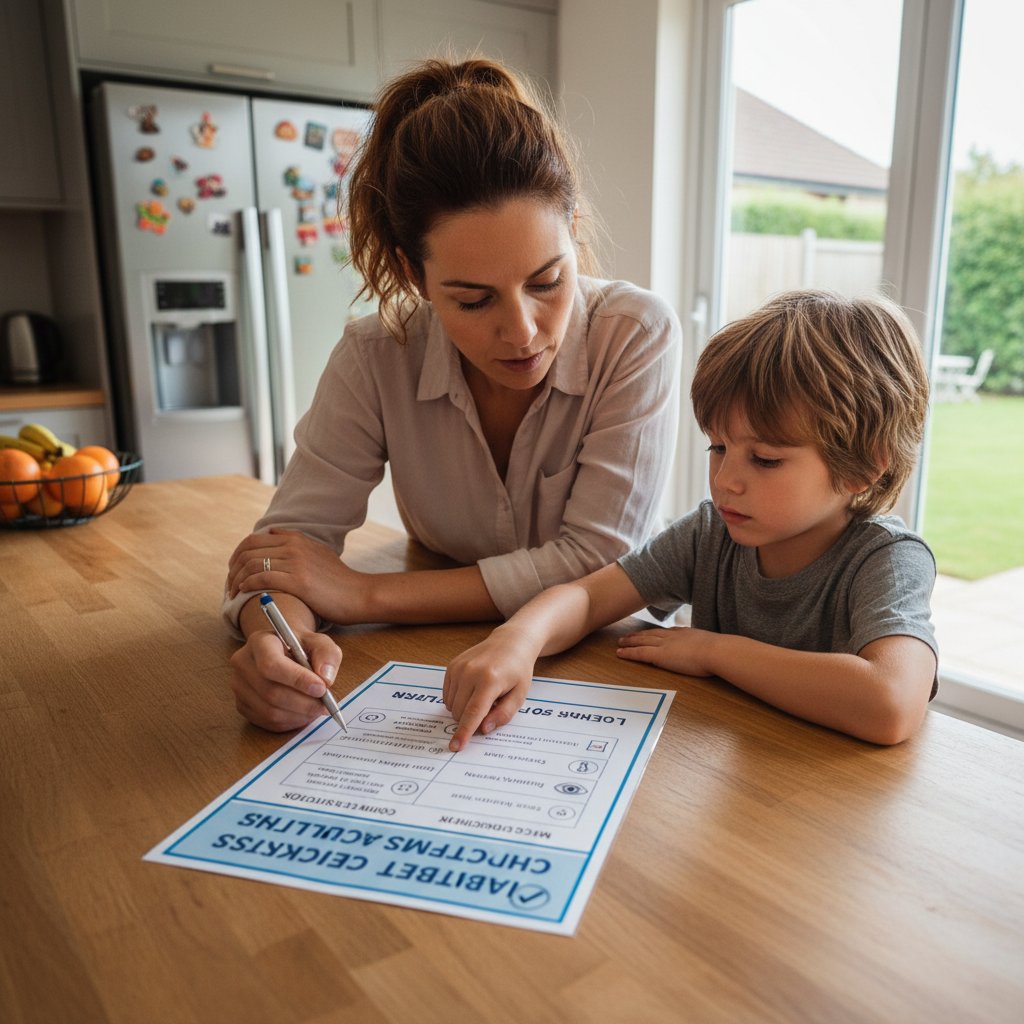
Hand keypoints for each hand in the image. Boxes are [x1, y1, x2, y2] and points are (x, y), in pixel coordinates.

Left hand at [227, 529, 367, 622]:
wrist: (358, 594)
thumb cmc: (338, 579)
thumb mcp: (318, 551)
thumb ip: (296, 541)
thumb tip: (274, 532)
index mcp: (296, 539)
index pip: (254, 540)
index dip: (237, 554)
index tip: (234, 570)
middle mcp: (294, 547)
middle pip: (248, 550)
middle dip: (233, 567)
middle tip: (229, 583)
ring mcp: (296, 563)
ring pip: (252, 564)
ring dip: (237, 579)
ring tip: (234, 591)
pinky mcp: (298, 581)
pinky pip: (262, 578)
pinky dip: (247, 585)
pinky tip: (243, 592)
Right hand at [229, 626, 343, 731]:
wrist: (282, 650)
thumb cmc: (300, 646)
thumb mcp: (318, 642)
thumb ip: (327, 655)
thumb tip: (326, 679)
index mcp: (260, 642)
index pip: (272, 665)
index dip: (298, 680)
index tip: (322, 688)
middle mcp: (243, 663)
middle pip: (271, 692)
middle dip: (303, 702)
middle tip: (325, 704)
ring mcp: (239, 686)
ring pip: (269, 711)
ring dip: (299, 714)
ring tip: (316, 708)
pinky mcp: (242, 705)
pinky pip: (267, 722)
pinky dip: (290, 722)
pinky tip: (303, 712)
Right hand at [443, 629, 537, 751]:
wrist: (510, 642)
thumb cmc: (517, 670)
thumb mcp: (519, 695)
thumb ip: (503, 714)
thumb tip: (483, 729)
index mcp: (490, 680)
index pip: (473, 713)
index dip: (464, 732)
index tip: (455, 747)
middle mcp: (470, 672)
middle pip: (460, 712)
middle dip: (471, 720)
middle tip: (491, 707)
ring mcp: (459, 668)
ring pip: (452, 706)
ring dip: (464, 709)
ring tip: (483, 695)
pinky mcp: (451, 666)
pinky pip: (447, 696)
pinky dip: (458, 700)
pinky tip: (473, 690)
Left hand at [616, 626, 715, 676]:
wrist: (716, 651)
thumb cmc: (720, 652)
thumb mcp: (714, 646)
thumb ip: (709, 648)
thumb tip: (715, 652)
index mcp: (686, 633)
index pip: (668, 632)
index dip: (657, 633)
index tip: (651, 632)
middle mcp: (672, 636)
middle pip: (651, 634)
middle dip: (639, 635)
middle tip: (628, 635)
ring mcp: (665, 645)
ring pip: (642, 641)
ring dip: (630, 641)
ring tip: (620, 642)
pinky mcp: (659, 655)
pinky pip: (639, 653)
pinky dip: (628, 652)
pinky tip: (619, 653)